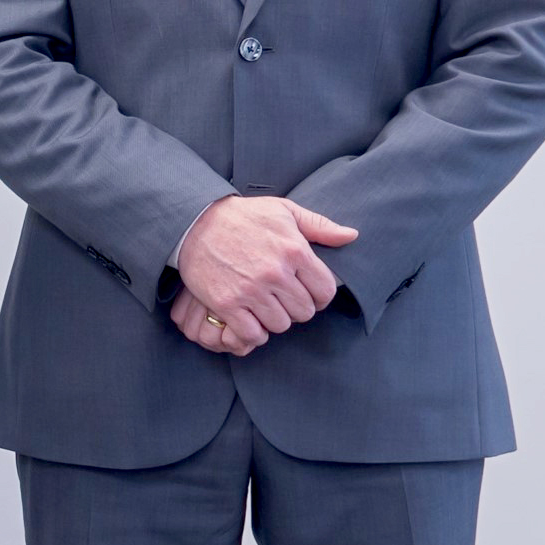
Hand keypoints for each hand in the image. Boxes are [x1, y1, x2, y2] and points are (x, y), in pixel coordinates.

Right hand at [173, 196, 358, 353]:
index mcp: (294, 250)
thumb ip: (319, 225)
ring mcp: (250, 290)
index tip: (306, 292)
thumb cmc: (241, 216)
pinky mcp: (226, 303)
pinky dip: (253, 332)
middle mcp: (275, 272)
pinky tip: (248, 318)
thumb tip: (352, 236)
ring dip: (274, 319)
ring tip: (264, 306)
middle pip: (304, 312)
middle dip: (296, 307)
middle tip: (281, 298)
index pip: (325, 291)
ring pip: (281, 324)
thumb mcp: (282, 210)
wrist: (192, 221)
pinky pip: (252, 333)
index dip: (319, 296)